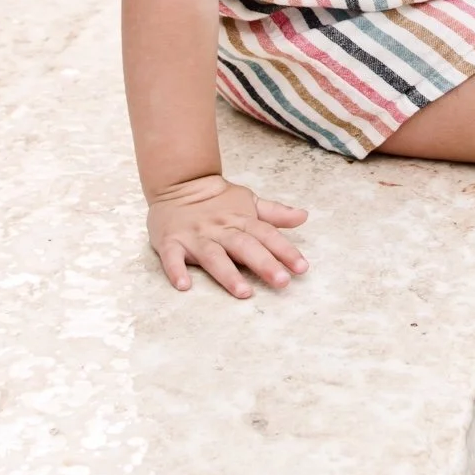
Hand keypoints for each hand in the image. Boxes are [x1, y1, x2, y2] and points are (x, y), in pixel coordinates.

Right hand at [147, 173, 308, 298]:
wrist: (179, 183)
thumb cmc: (217, 200)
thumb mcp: (248, 202)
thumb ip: (275, 213)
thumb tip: (304, 216)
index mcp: (241, 220)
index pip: (267, 235)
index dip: (285, 251)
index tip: (302, 268)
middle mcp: (221, 229)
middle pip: (245, 247)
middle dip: (264, 264)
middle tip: (282, 282)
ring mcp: (196, 236)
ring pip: (213, 256)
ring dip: (228, 274)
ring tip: (244, 292)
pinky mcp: (171, 242)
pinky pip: (173, 257)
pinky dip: (176, 270)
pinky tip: (184, 285)